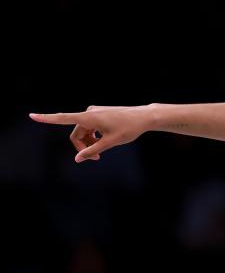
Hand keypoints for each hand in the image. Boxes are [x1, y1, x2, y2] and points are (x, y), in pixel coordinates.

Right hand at [28, 105, 148, 162]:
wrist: (143, 117)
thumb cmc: (129, 128)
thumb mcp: (111, 142)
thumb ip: (93, 151)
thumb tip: (77, 159)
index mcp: (90, 117)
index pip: (64, 118)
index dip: (47, 118)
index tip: (32, 115)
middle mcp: (89, 112)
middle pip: (76, 133)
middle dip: (83, 147)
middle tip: (96, 160)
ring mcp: (93, 112)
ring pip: (83, 132)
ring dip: (89, 143)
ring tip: (101, 152)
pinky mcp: (98, 113)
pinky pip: (89, 127)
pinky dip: (93, 136)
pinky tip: (104, 141)